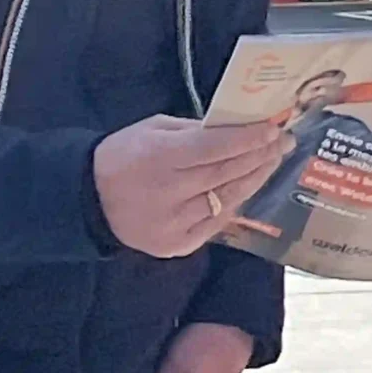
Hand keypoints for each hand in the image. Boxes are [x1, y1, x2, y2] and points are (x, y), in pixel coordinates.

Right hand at [94, 116, 292, 258]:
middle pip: (226, 173)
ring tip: (272, 160)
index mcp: (160, 157)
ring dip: (255, 178)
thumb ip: (196, 130)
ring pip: (226, 199)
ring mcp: (174, 224)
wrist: (88, 200)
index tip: (273, 128)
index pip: (215, 148)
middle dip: (260, 156)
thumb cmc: (124, 155)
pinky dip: (234, 202)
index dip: (248, 139)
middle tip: (283, 142)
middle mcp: (168, 193)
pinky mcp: (176, 245)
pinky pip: (216, 222)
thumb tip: (240, 128)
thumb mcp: (154, 129)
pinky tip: (248, 186)